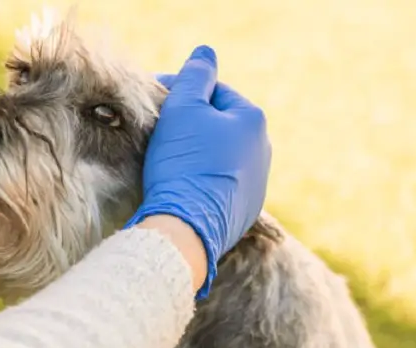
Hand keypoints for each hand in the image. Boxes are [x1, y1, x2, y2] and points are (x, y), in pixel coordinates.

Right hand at [124, 45, 271, 299]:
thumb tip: (206, 53)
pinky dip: (199, 179)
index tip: (154, 100)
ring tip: (166, 159)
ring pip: (218, 155)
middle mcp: (262, 150)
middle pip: (218, 124)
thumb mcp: (183, 108)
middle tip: (157, 129)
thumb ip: (195, 76)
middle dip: (189, 122)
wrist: (187, 227)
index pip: (213, 91)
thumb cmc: (184, 162)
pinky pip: (218, 184)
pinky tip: (179, 185)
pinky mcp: (243, 211)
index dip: (181, 92)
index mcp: (252, 120)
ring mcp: (256, 184)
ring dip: (195, 151)